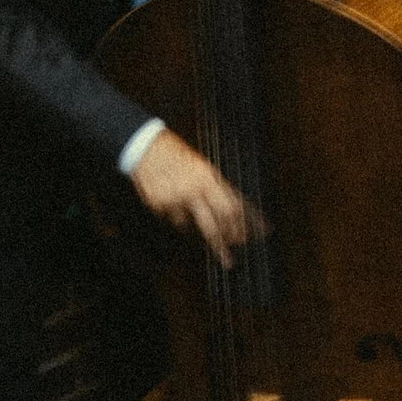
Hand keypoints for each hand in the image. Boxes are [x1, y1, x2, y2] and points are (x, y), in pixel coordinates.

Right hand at [133, 129, 257, 263]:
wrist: (145, 147)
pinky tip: (171, 201)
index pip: (233, 208)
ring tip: (190, 210)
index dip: (245, 223)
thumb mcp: (202, 166)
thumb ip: (217, 187)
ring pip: (192, 226)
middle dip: (224, 242)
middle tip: (230, 254)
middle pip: (215, 226)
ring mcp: (175, 200)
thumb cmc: (176, 153)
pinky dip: (176, 215)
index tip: (257, 233)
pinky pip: (173, 219)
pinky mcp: (159, 206)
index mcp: (207, 179)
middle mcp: (193, 191)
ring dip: (195, 225)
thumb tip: (236, 207)